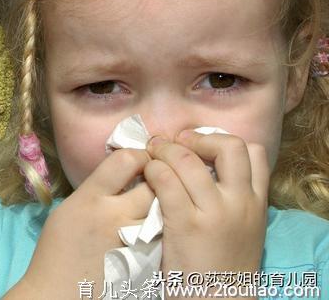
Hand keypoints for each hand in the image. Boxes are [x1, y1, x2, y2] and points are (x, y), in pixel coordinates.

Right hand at [9, 148, 155, 298]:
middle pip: (153, 184)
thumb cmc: (56, 250)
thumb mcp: (68, 209)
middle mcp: (112, 216)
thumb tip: (119, 173)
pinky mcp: (143, 260)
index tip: (140, 160)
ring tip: (156, 203)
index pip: (125, 160)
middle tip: (156, 178)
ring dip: (162, 203)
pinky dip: (160, 228)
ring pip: (162, 210)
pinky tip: (153, 228)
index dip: (139, 155)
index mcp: (89, 198)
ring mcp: (130, 239)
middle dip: (158, 178)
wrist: (57, 292)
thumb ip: (94, 189)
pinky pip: (161, 235)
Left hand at [144, 130, 268, 283]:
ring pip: (189, 160)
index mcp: (257, 204)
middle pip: (228, 146)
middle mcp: (241, 203)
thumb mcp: (243, 229)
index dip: (222, 140)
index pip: (253, 152)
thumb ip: (232, 199)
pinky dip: (153, 170)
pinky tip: (147, 176)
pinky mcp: (186, 224)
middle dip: (198, 138)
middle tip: (175, 143)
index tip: (199, 146)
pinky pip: (165, 181)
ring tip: (153, 154)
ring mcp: (215, 212)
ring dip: (165, 150)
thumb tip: (202, 166)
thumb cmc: (222, 266)